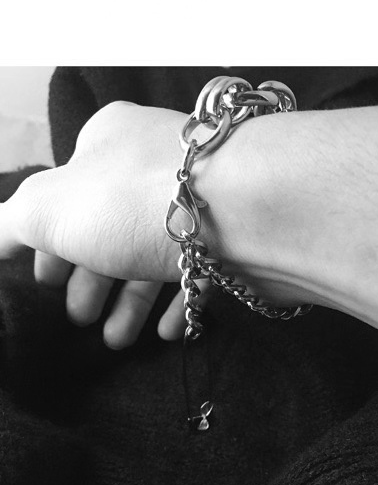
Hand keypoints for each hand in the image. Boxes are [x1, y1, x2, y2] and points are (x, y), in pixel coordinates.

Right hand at [0, 102, 216, 346]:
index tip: (44, 284)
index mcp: (108, 143)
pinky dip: (181, 301)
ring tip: (118, 341)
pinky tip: (170, 332)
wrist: (247, 208)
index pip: (67, 195)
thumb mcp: (48, 209)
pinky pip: (203, 269)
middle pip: (111, 229)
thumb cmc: (135, 201)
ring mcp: (201, 199)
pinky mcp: (237, 233)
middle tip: (79, 319)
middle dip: (91, 281)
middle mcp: (155, 165)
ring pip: (156, 254)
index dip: (51, 243)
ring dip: (132, 302)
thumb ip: (12, 223)